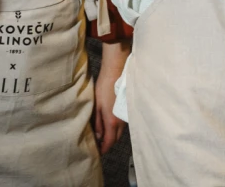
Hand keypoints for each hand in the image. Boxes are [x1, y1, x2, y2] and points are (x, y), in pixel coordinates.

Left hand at [94, 40, 128, 154]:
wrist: (116, 71)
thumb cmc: (104, 87)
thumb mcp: (97, 106)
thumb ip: (97, 122)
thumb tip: (97, 136)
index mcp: (112, 122)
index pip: (109, 142)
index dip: (103, 149)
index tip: (98, 153)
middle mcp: (121, 121)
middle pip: (115, 138)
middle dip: (107, 143)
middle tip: (99, 145)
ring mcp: (126, 115)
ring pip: (119, 131)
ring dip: (112, 135)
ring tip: (102, 135)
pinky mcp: (127, 108)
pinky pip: (122, 123)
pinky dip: (116, 127)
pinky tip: (109, 124)